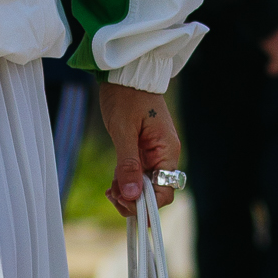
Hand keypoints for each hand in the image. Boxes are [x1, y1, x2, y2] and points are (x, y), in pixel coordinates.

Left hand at [99, 81, 182, 214]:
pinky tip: (112, 185)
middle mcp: (165, 155)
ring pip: (146, 187)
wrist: (125, 75)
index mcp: (167, 150)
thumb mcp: (124, 131)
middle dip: (135, 200)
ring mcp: (154, 154)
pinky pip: (138, 176)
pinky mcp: (143, 152)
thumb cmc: (126, 97)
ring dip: (128, 193)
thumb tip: (133, 196)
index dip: (147, 203)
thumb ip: (128, 164)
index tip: (125, 200)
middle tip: (113, 194)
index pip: (165, 191)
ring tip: (110, 189)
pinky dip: (126, 183)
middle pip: (156, 193)